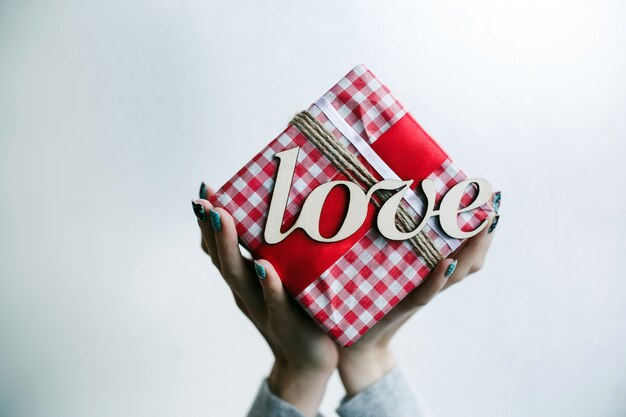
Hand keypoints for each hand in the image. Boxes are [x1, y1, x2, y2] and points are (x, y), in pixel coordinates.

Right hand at [193, 184, 337, 416]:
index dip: (209, 221)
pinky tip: (262, 267)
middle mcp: (246, 292)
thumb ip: (275, 253)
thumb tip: (284, 214)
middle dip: (211, 227)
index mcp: (244, 280)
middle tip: (203, 198)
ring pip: (238, 276)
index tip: (205, 190)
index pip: (220, 248)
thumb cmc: (297, 314)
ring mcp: (262, 307)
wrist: (307, 364)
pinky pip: (274, 302)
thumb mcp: (282, 279)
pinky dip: (267, 284)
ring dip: (228, 246)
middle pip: (222, 257)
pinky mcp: (285, 322)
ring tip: (221, 216)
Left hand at [337, 199, 499, 396]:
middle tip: (493, 206)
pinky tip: (445, 264)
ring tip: (482, 225)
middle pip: (471, 259)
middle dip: (483, 234)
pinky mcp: (404, 305)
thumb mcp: (388, 260)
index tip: (492, 199)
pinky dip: (437, 279)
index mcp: (434, 268)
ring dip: (471, 249)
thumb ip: (396, 238)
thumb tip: (395, 196)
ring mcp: (422, 292)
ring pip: (456, 272)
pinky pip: (425, 292)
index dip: (482, 227)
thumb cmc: (372, 292)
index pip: (468, 248)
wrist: (357, 336)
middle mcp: (435, 280)